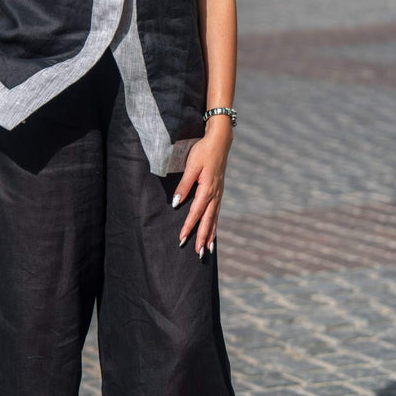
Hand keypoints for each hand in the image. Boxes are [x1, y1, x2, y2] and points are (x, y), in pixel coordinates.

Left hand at [172, 118, 232, 256]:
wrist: (220, 141)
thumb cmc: (203, 152)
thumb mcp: (191, 166)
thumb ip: (184, 185)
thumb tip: (175, 203)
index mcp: (207, 188)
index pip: (196, 212)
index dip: (188, 226)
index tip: (181, 238)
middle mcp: (215, 194)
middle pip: (208, 220)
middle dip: (202, 237)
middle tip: (198, 254)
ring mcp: (219, 194)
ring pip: (214, 218)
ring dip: (210, 235)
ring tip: (207, 250)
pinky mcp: (219, 192)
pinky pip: (217, 213)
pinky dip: (214, 225)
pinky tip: (212, 233)